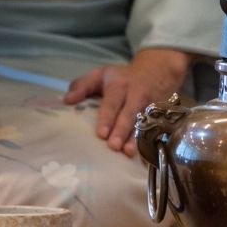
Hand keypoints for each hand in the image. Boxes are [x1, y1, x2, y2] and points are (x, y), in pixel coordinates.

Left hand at [63, 48, 191, 155]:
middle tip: (113, 146)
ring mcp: (149, 104)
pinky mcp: (159, 113)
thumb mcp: (100, 74)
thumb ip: (82, 86)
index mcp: (118, 84)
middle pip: (128, 113)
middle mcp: (135, 93)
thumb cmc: (121, 78)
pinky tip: (144, 156)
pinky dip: (149, 142)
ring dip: (134, 138)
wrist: (156, 70)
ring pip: (142, 122)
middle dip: (121, 130)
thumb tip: (67, 100)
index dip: (107, 117)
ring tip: (127, 152)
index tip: (100, 133)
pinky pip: (154, 128)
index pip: (112, 102)